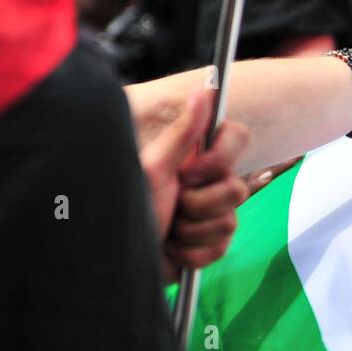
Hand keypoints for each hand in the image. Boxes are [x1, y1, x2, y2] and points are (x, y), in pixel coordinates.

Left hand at [139, 89, 250, 273]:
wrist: (114, 262)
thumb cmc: (124, 212)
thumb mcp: (153, 169)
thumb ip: (183, 132)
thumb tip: (203, 89)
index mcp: (193, 158)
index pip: (236, 138)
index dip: (219, 160)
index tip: (189, 173)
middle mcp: (204, 183)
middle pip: (237, 187)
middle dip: (200, 204)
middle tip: (173, 206)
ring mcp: (208, 215)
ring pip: (230, 220)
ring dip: (193, 231)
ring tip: (168, 230)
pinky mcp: (208, 244)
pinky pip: (222, 247)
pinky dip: (193, 253)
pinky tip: (172, 249)